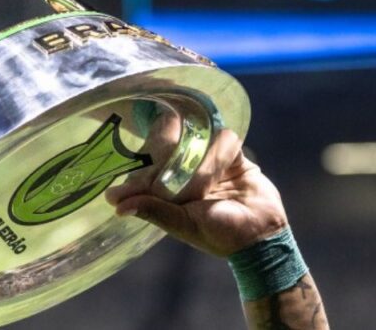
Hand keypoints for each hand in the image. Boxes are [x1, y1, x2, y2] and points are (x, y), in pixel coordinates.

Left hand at [105, 126, 288, 257]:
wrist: (260, 236)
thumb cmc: (218, 234)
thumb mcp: (181, 223)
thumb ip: (152, 209)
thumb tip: (115, 204)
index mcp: (168, 182)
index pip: (147, 160)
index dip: (139, 165)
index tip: (127, 179)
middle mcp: (185, 165)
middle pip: (167, 141)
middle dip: (164, 154)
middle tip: (166, 177)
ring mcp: (208, 156)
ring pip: (195, 140)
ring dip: (197, 166)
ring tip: (200, 191)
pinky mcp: (232, 152)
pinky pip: (222, 139)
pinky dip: (219, 157)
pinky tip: (222, 173)